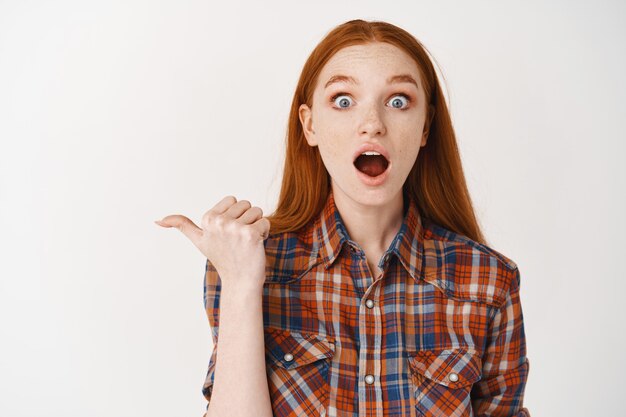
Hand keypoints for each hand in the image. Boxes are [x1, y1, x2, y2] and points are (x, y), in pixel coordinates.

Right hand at [155, 195, 270, 289]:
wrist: (240, 281)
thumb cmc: (222, 258)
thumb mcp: (199, 240)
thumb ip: (181, 225)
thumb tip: (158, 220)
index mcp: (207, 218)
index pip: (233, 200)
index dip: (235, 215)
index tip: (229, 232)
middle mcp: (218, 222)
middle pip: (246, 204)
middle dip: (247, 219)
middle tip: (239, 239)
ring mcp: (234, 228)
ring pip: (257, 211)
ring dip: (256, 226)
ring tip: (247, 242)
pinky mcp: (250, 234)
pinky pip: (265, 221)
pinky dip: (264, 233)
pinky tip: (255, 246)